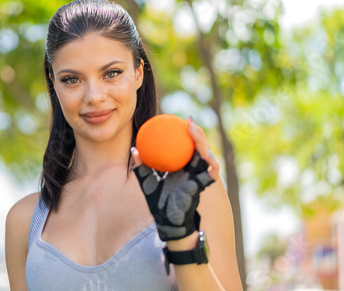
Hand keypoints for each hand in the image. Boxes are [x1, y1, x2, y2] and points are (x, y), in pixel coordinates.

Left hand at [130, 117, 217, 240]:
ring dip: (202, 141)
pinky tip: (203, 153)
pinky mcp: (204, 185)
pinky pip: (209, 171)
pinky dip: (208, 162)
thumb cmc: (157, 204)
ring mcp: (199, 176)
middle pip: (198, 146)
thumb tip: (134, 150)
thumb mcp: (147, 182)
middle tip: (187, 120)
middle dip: (197, 132)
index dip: (183, 133)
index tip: (177, 119)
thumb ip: (141, 167)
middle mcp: (191, 169)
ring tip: (193, 130)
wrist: (169, 222)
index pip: (183, 146)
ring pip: (206, 154)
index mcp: (180, 167)